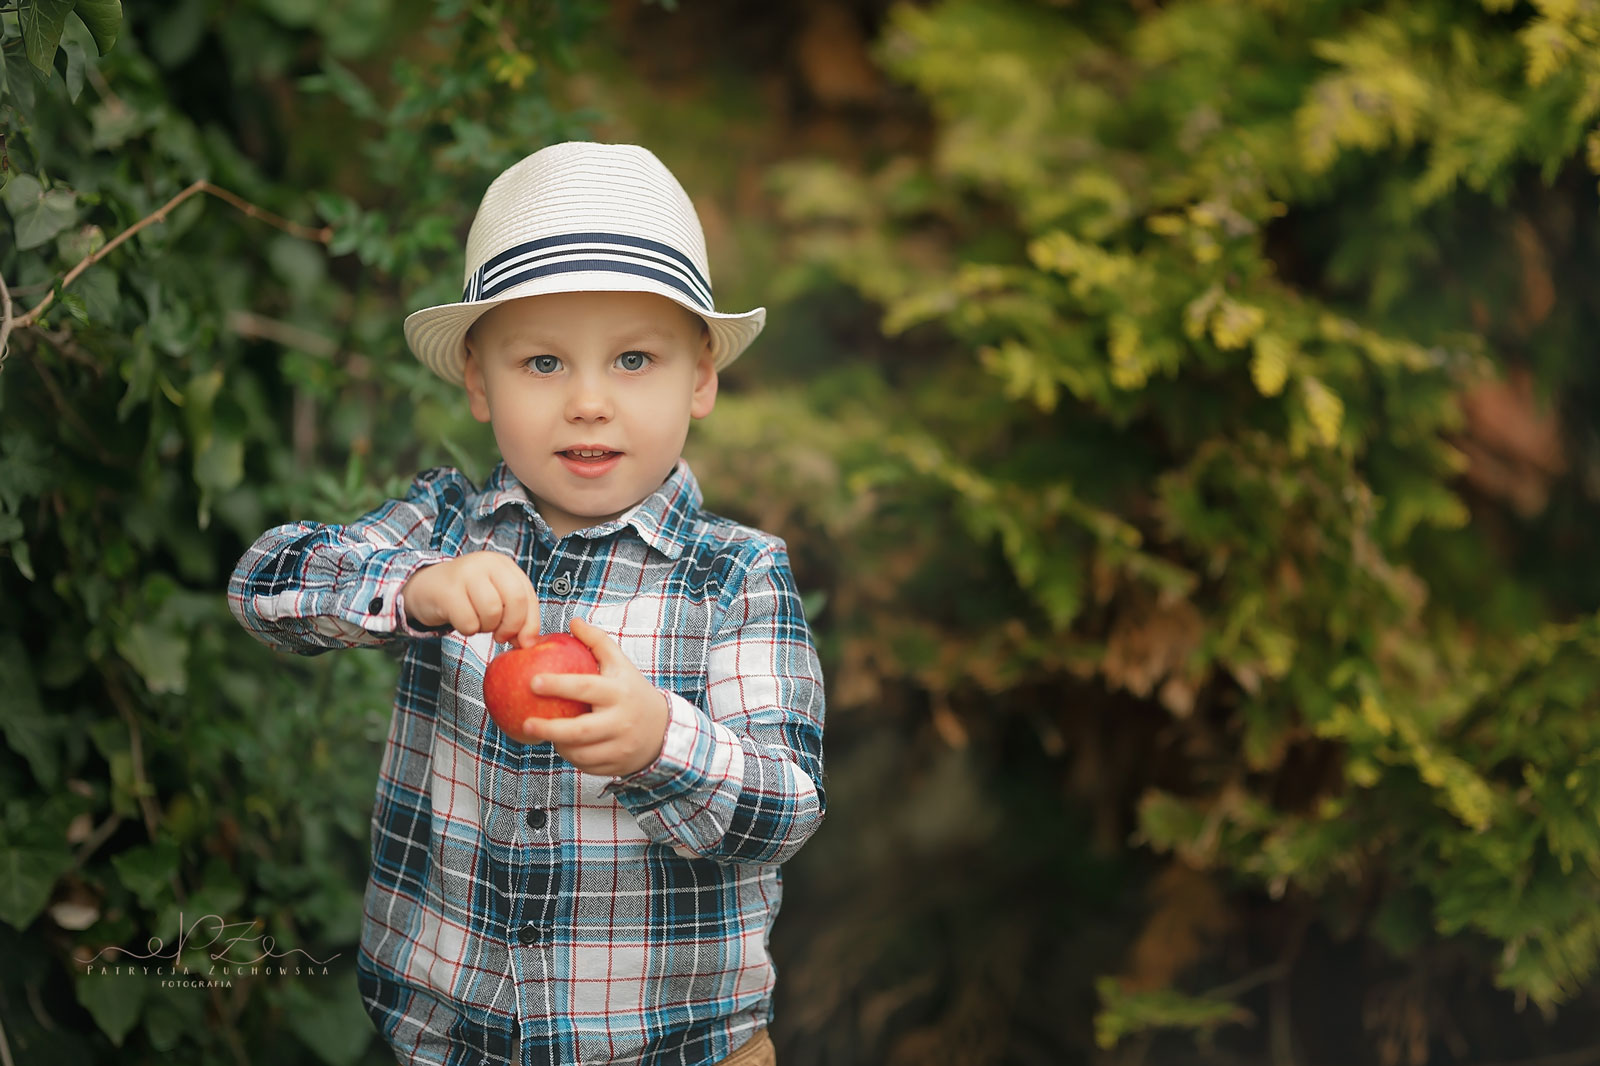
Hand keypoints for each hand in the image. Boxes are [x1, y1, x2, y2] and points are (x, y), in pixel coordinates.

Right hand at [400, 551, 539, 644]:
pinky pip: (469, 622)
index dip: (530, 624)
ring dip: (486, 627)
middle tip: (500, 636)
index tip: (523, 642)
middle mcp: (486, 563)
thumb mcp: (495, 598)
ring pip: (492, 612)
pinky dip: (468, 630)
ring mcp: (466, 574)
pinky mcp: (447, 591)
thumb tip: (528, 643)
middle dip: (511, 626)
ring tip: (477, 622)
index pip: (528, 595)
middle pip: (515, 600)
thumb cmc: (466, 596)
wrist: (424, 588)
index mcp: (503, 565)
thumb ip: (515, 615)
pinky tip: (461, 621)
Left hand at [515, 617, 669, 777]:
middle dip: (550, 728)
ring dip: (558, 744)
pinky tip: (561, 745)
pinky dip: (571, 756)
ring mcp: (619, 746)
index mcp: (619, 692)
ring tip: (544, 733)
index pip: (585, 687)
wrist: (662, 729)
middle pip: (581, 730)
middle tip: (525, 723)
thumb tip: (573, 622)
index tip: (533, 682)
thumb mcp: (621, 664)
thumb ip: (597, 642)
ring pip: (580, 752)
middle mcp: (620, 720)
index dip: (558, 685)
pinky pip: (586, 764)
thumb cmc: (632, 691)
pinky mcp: (616, 765)